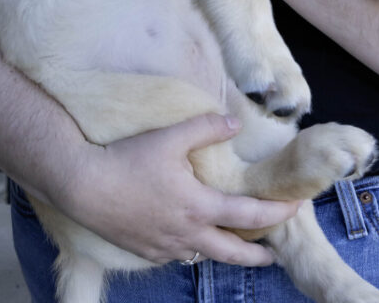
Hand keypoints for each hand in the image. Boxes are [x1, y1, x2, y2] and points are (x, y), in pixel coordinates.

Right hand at [53, 112, 299, 265]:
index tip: (296, 207)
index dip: (276, 212)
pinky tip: (192, 237)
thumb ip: (207, 127)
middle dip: (259, 254)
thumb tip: (236, 123)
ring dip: (225, 250)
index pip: (249, 215)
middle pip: (232, 251)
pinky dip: (193, 247)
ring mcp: (165, 247)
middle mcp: (186, 234)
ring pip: (204, 254)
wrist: (83, 185)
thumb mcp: (171, 136)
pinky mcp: (146, 251)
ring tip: (237, 244)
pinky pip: (178, 254)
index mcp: (199, 207)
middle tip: (276, 253)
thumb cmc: (128, 159)